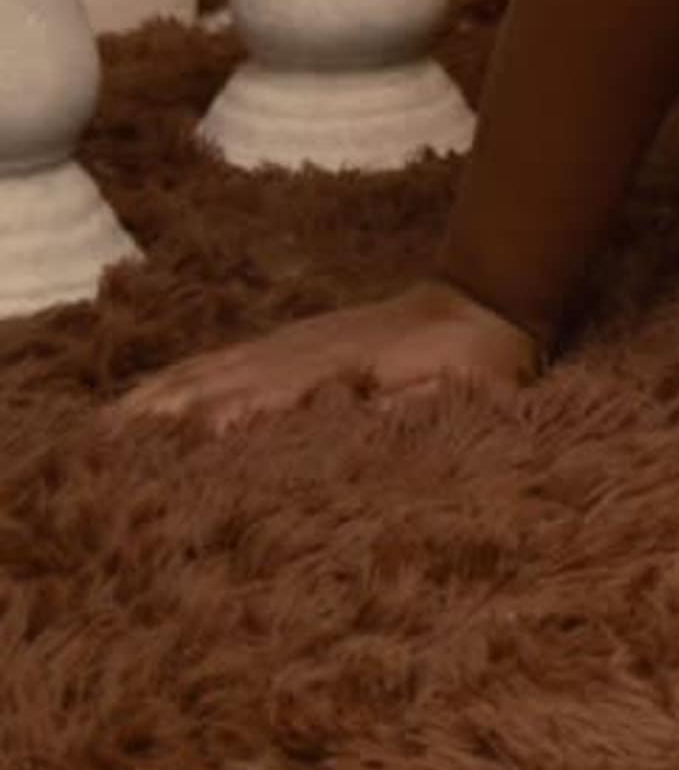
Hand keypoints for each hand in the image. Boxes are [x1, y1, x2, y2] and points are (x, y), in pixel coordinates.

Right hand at [100, 277, 541, 437]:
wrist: (488, 299)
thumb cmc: (479, 365)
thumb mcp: (461, 395)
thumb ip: (408, 410)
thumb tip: (348, 415)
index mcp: (331, 376)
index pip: (252, 408)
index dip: (204, 436)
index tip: (157, 470)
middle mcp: (297, 358)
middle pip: (208, 392)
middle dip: (153, 428)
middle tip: (100, 466)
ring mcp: (290, 347)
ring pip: (204, 375)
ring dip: (151, 407)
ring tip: (100, 443)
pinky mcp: (292, 345)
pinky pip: (218, 362)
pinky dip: (173, 383)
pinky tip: (145, 404)